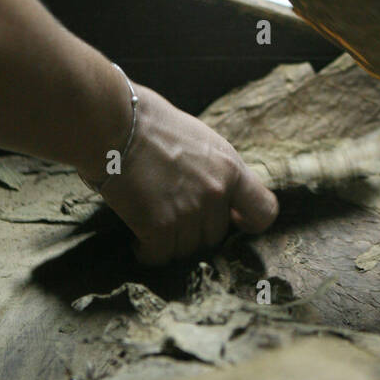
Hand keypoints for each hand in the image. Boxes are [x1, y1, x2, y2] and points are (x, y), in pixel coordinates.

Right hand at [82, 84, 278, 265]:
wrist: (115, 124)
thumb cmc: (151, 124)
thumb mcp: (201, 140)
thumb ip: (216, 170)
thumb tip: (222, 194)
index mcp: (231, 167)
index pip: (264, 211)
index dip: (249, 222)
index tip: (234, 221)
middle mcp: (216, 192)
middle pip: (216, 235)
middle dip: (195, 231)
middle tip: (172, 217)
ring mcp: (190, 211)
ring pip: (188, 249)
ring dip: (170, 243)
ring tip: (152, 226)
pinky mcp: (160, 226)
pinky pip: (159, 255)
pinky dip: (147, 252)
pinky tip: (137, 240)